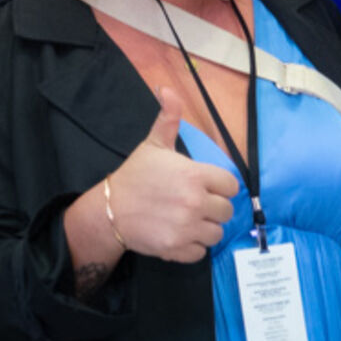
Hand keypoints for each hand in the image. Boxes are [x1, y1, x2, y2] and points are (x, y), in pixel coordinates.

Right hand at [101, 89, 240, 263]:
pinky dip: (193, 247)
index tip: (206, 187)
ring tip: (188, 221)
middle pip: (226, 211)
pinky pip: (201, 252)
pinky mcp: (178, 248)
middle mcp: (195, 202)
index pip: (231, 186)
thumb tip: (167, 89)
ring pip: (217, 233)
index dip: (220, 186)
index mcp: (195, 175)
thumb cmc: (134, 176)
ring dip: (206, 228)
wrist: (109, 210)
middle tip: (195, 205)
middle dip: (214, 208)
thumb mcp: (153, 144)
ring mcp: (187, 227)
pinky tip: (180, 235)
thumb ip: (168, 117)